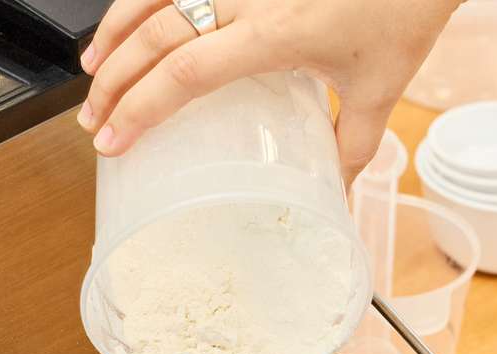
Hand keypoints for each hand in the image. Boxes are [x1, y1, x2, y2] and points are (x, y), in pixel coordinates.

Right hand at [77, 0, 459, 182]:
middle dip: (113, 79)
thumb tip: (335, 192)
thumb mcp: (379, 87)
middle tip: (93, 118)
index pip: (184, 71)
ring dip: (115, 30)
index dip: (140, 108)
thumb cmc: (404, 4)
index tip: (113, 140)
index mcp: (275, 32)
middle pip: (154, 34)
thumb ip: (351, 144)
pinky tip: (129, 18)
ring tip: (92, 70)